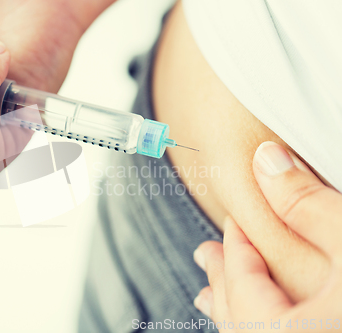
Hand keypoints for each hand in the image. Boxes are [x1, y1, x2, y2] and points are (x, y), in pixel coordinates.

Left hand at [193, 142, 341, 331]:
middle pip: (242, 321)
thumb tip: (266, 159)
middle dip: (223, 280)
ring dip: (233, 310)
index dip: (237, 249)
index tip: (233, 222)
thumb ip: (307, 204)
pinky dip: (254, 327)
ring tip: (208, 295)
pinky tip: (255, 323)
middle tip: (205, 254)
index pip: (246, 287)